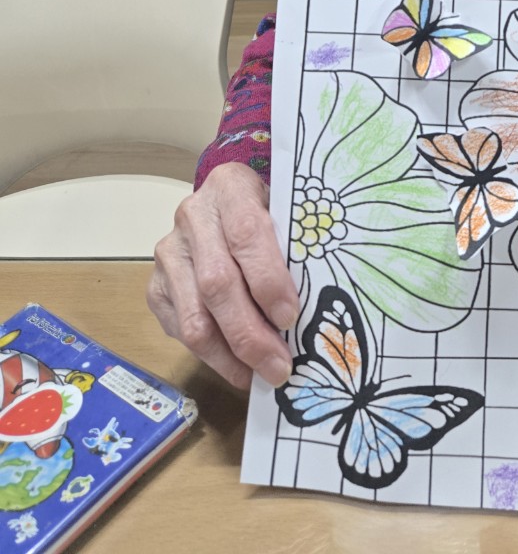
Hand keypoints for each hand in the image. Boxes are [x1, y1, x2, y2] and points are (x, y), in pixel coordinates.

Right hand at [147, 163, 300, 389]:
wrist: (223, 204)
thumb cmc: (267, 213)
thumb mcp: (284, 213)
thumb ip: (294, 248)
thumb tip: (317, 311)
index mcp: (230, 187)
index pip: (246, 234)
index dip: (268, 279)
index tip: (291, 316)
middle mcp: (192, 216)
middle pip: (217, 284)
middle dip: (251, 333)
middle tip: (280, 365)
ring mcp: (169, 252)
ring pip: (194, 317)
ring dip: (230, 355)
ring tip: (260, 375)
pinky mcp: (156, 286)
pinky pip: (180, 330)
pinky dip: (211, 356)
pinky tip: (238, 366)